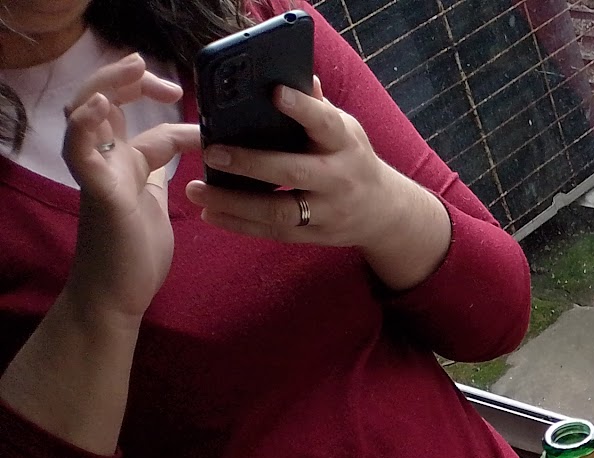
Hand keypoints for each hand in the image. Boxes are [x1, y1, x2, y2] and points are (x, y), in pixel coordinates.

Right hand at [61, 54, 201, 326]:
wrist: (116, 296)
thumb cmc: (134, 253)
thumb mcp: (155, 203)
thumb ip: (161, 175)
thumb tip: (188, 152)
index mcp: (126, 164)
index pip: (144, 122)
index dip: (164, 107)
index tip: (188, 100)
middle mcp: (107, 162)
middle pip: (105, 102)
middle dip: (128, 79)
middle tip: (162, 76)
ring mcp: (99, 174)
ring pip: (86, 115)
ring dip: (107, 87)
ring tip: (132, 70)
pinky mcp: (98, 193)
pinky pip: (80, 152)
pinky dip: (83, 126)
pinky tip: (98, 108)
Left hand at [185, 79, 451, 290]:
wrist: (385, 213)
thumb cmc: (353, 160)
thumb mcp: (346, 130)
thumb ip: (317, 107)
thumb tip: (292, 74)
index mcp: (345, 145)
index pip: (325, 123)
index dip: (302, 108)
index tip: (275, 92)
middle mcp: (338, 179)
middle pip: (294, 172)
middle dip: (252, 163)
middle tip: (213, 152)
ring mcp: (328, 212)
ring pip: (279, 210)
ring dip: (235, 202)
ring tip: (197, 190)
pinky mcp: (316, 236)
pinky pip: (274, 232)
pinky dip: (240, 225)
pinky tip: (210, 214)